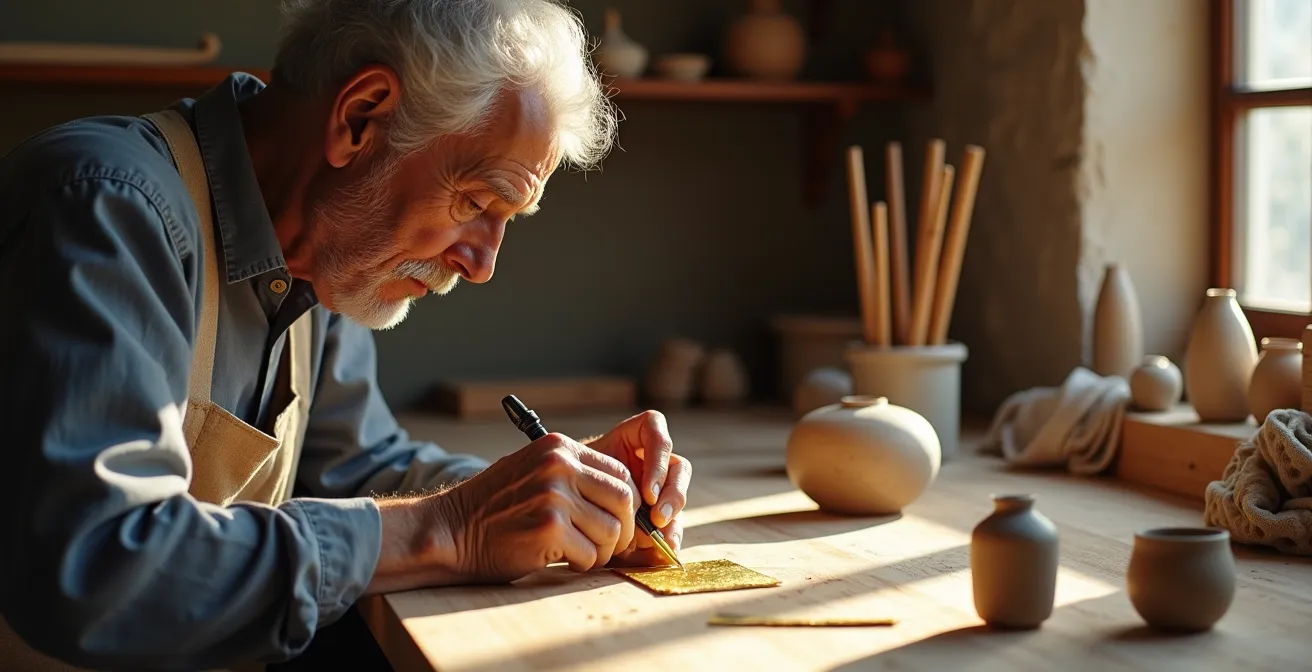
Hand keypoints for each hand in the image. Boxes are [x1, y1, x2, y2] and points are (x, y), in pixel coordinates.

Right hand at [425, 432, 640, 583]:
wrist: (452, 531)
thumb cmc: (495, 508)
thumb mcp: (534, 472)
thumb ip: (574, 475)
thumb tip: (626, 498)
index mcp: (558, 447)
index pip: (619, 471)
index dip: (626, 502)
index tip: (619, 521)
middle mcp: (559, 465)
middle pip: (624, 498)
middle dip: (624, 529)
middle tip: (610, 545)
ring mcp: (554, 495)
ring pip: (612, 530)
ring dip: (602, 550)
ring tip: (582, 554)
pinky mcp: (549, 528)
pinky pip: (591, 554)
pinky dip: (583, 564)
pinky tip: (565, 561)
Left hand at [584, 410, 690, 565]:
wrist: (565, 506)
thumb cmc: (571, 482)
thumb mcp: (582, 476)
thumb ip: (603, 484)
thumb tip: (628, 500)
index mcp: (632, 439)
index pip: (654, 430)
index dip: (657, 458)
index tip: (646, 491)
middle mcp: (650, 461)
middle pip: (677, 468)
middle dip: (673, 495)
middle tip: (658, 519)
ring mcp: (656, 488)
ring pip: (678, 498)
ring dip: (675, 519)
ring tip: (664, 540)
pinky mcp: (658, 514)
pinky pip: (673, 524)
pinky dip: (670, 537)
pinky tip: (665, 549)